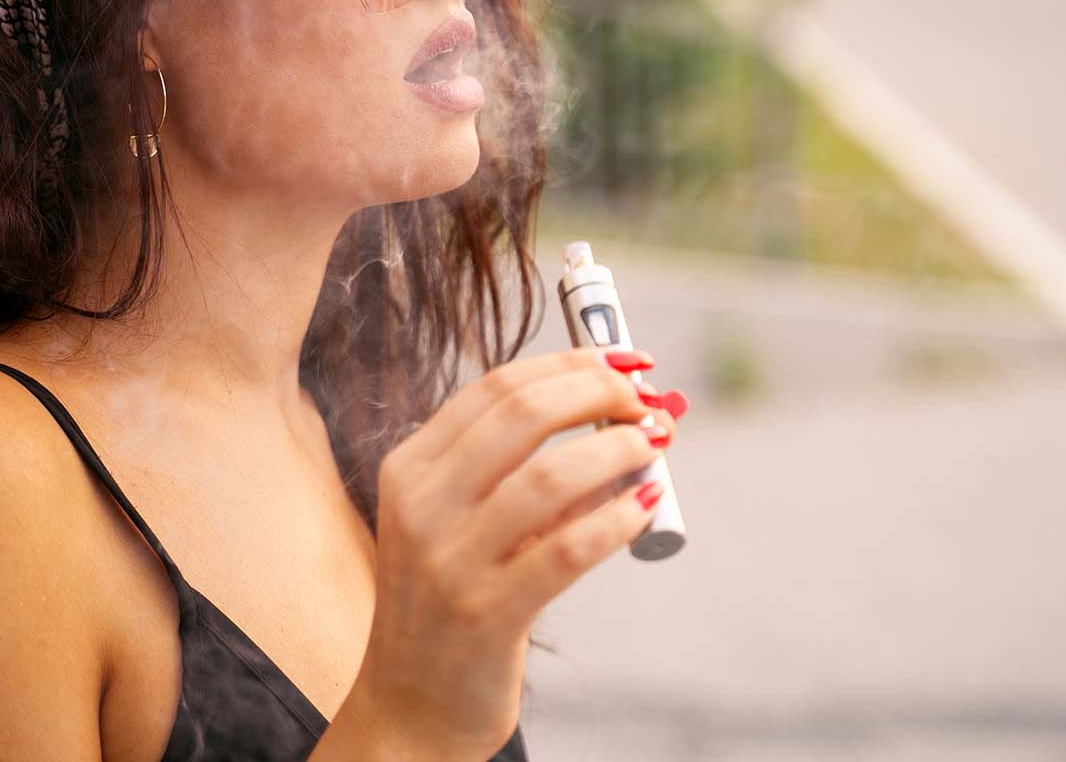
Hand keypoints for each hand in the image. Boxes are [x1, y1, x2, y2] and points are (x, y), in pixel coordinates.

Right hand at [345, 345, 679, 755]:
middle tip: (647, 403)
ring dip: (619, 451)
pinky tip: (645, 508)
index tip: (626, 361)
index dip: (572, 362)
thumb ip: (519, 471)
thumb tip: (624, 416)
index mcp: (411, 468)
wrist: (410, 704)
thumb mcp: (458, 523)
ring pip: (550, 476)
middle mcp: (423, 505)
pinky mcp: (487, 613)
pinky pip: (568, 549)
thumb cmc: (452, 599)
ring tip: (655, 449)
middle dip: (599, 394)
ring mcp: (450, 561)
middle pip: (524, 414)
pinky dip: (618, 518)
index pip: (497, 387)